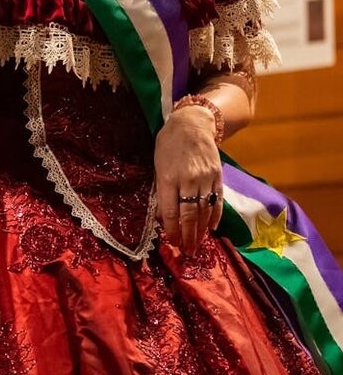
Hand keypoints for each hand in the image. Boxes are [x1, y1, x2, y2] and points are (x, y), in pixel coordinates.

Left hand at [154, 105, 222, 255]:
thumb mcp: (157, 163)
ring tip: (198, 244)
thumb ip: (161, 190)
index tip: (173, 243)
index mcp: (168, 177)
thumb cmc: (168, 144)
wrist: (192, 123)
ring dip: (201, 230)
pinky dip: (215, 215)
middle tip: (187, 252)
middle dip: (188, 236)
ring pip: (203, 210)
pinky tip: (212, 228)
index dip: (172, 230)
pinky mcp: (217, 175)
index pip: (170, 211)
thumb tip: (163, 217)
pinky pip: (217, 200)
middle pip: (188, 215)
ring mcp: (204, 177)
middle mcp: (187, 179)